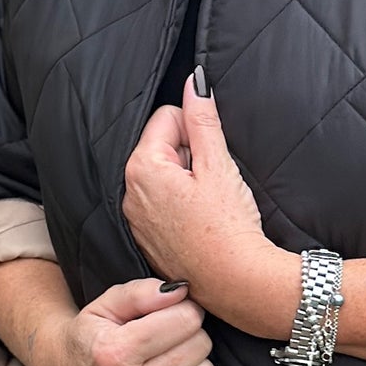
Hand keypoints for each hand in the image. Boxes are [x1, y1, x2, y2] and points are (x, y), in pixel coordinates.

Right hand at [33, 277, 216, 365]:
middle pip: (198, 346)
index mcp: (114, 354)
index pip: (183, 321)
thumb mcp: (108, 302)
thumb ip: (143, 292)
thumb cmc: (94, 332)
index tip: (175, 310)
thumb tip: (183, 291)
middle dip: (191, 332)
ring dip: (195, 360)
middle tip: (170, 335)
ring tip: (169, 358)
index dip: (186, 308)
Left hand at [123, 74, 277, 307]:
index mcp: (142, 168)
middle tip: (214, 182)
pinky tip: (202, 221)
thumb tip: (194, 82)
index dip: (196, 130)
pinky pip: (162, 205)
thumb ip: (202, 119)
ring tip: (210, 204)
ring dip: (188, 180)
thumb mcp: (218, 165)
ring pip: (164, 176)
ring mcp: (137, 219)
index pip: (166, 117)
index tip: (212, 156)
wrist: (236, 283)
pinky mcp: (148, 239)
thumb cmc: (228, 227)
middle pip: (162, 146)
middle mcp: (129, 193)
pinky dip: (182, 206)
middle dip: (190, 155)